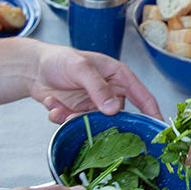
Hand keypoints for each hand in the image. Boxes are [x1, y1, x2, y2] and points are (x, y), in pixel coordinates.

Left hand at [29, 43, 161, 122]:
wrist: (32, 68)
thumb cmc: (60, 60)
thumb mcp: (80, 68)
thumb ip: (98, 87)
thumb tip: (114, 109)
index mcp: (119, 77)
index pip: (143, 97)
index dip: (152, 113)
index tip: (158, 130)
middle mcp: (111, 93)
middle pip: (119, 116)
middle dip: (103, 123)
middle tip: (87, 122)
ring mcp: (95, 105)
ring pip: (96, 123)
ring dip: (75, 119)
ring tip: (58, 109)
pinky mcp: (80, 113)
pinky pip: (77, 124)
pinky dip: (63, 118)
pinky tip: (52, 105)